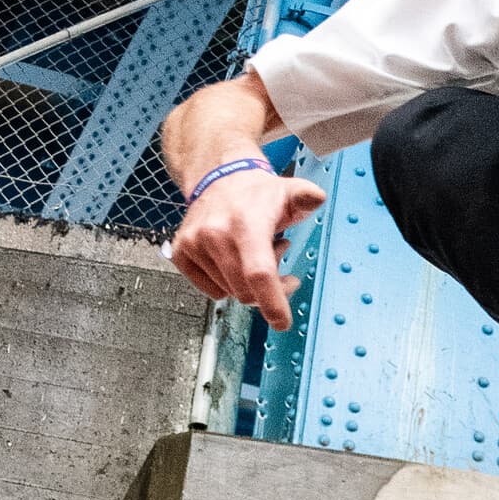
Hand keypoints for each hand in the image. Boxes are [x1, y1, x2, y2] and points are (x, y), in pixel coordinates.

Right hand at [169, 165, 325, 329]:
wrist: (217, 177)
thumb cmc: (256, 193)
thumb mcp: (288, 192)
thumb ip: (305, 197)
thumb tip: (317, 197)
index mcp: (245, 222)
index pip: (258, 272)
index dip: (272, 302)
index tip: (282, 322)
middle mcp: (215, 234)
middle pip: (246, 292)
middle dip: (268, 292)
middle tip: (281, 270)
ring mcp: (195, 244)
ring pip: (230, 293)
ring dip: (247, 284)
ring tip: (254, 255)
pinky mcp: (181, 253)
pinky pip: (212, 291)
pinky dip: (227, 283)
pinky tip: (234, 260)